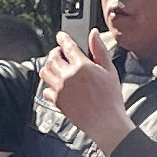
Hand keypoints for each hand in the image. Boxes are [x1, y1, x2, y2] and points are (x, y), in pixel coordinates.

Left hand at [41, 36, 131, 154]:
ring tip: (56, 66)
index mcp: (82, 66)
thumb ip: (100, 50)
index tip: (61, 35)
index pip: (67, 46)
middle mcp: (68, 76)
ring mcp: (60, 89)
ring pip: (45, 71)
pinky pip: (46, 89)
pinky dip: (49, 85)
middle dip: (55, 52)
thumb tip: (93, 33)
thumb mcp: (110, 70)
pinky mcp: (57, 101)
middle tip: (59, 52)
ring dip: (49, 66)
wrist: (105, 122)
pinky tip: (56, 84)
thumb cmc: (110, 98)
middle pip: (53, 57)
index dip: (63, 38)